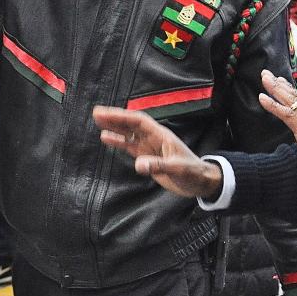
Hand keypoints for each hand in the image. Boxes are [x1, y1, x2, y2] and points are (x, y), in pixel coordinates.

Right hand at [93, 106, 223, 197]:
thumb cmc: (193, 173)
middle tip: (96, 113)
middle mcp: (154, 138)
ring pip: (129, 134)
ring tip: (98, 122)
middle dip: (115, 118)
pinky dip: (118, 142)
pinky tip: (106, 138)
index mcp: (161, 136)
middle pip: (131, 124)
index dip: (122, 117)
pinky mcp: (148, 157)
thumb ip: (159, 166)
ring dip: (114, 128)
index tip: (106, 114)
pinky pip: (130, 146)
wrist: (200, 181)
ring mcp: (150, 147)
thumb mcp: (178, 169)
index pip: (138, 121)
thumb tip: (138, 165)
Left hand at [258, 70, 296, 187]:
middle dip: (281, 84)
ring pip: (291, 99)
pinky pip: (286, 113)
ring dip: (275, 87)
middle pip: (296, 96)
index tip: (282, 82)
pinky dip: (273, 104)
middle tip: (267, 74)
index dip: (292, 92)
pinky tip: (262, 97)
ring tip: (264, 76)